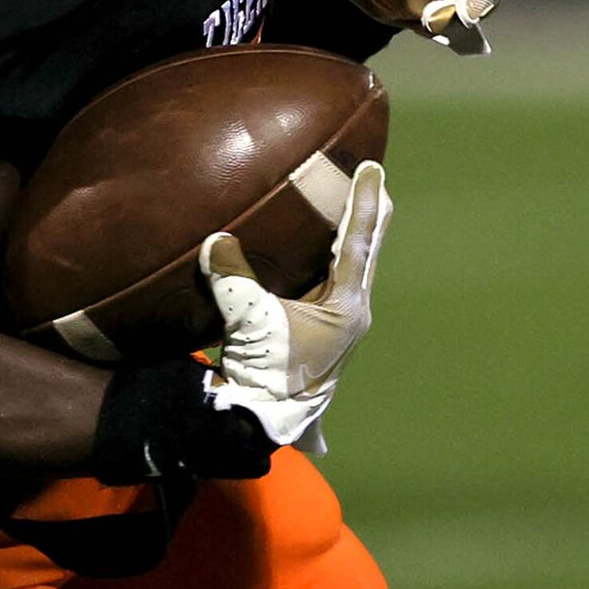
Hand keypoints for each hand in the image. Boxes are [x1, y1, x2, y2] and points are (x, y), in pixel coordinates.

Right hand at [200, 161, 389, 451]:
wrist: (263, 419)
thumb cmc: (268, 371)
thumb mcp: (249, 319)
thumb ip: (232, 275)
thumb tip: (216, 239)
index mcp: (347, 306)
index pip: (358, 241)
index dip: (363, 202)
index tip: (372, 168)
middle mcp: (350, 312)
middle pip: (365, 251)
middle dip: (367, 216)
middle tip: (369, 180)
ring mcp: (336, 324)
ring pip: (350, 267)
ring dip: (348, 237)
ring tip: (342, 207)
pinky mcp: (316, 332)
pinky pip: (328, 283)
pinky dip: (326, 258)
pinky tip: (312, 252)